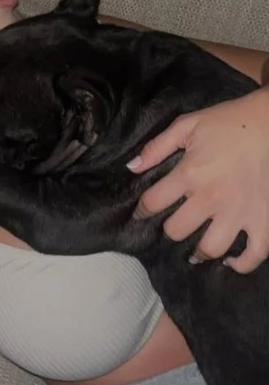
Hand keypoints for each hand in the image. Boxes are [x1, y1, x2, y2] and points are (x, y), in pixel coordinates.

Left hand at [127, 87, 268, 272]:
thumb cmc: (226, 122)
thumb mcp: (186, 126)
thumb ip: (156, 147)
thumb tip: (132, 167)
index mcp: (189, 173)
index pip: (153, 202)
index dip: (141, 210)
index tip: (140, 214)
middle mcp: (211, 197)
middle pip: (177, 230)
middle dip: (170, 228)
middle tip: (175, 224)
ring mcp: (239, 211)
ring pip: (211, 248)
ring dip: (200, 252)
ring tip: (196, 251)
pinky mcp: (263, 218)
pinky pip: (254, 254)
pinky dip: (242, 264)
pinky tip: (231, 261)